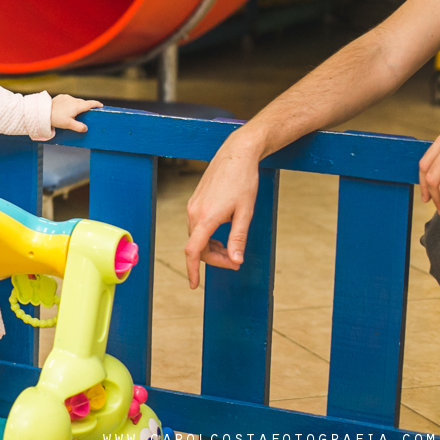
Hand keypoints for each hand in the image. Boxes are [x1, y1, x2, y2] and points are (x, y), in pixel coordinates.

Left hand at [50, 94, 102, 131]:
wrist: (43, 112)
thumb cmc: (56, 118)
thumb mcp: (68, 125)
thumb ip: (79, 127)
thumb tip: (86, 128)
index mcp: (77, 106)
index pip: (90, 104)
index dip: (96, 104)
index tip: (101, 105)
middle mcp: (73, 100)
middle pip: (83, 102)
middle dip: (87, 106)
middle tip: (88, 112)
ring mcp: (67, 97)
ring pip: (76, 101)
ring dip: (78, 105)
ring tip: (76, 112)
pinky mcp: (61, 97)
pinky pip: (69, 99)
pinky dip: (70, 103)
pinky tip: (67, 108)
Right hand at [184, 128, 263, 288]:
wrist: (237, 154)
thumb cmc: (243, 181)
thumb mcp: (246, 213)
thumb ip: (238, 238)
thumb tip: (236, 260)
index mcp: (206, 218)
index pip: (193, 251)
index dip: (193, 270)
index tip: (195, 285)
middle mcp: (194, 212)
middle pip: (196, 246)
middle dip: (214, 259)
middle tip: (235, 262)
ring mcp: (193, 205)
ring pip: (196, 236)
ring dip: (211, 248)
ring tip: (231, 249)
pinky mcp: (196, 200)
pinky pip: (197, 225)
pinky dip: (207, 236)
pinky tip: (222, 234)